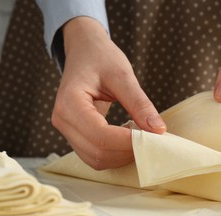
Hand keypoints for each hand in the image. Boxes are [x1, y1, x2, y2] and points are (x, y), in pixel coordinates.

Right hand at [52, 17, 165, 169]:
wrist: (84, 52)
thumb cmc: (101, 58)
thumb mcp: (123, 75)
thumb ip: (139, 103)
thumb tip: (158, 130)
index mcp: (69, 103)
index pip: (100, 135)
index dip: (128, 142)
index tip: (153, 137)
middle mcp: (62, 121)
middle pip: (98, 152)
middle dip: (127, 151)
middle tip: (152, 140)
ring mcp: (66, 131)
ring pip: (96, 159)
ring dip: (122, 156)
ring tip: (142, 139)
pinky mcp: (75, 136)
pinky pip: (95, 156)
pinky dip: (116, 154)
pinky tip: (130, 140)